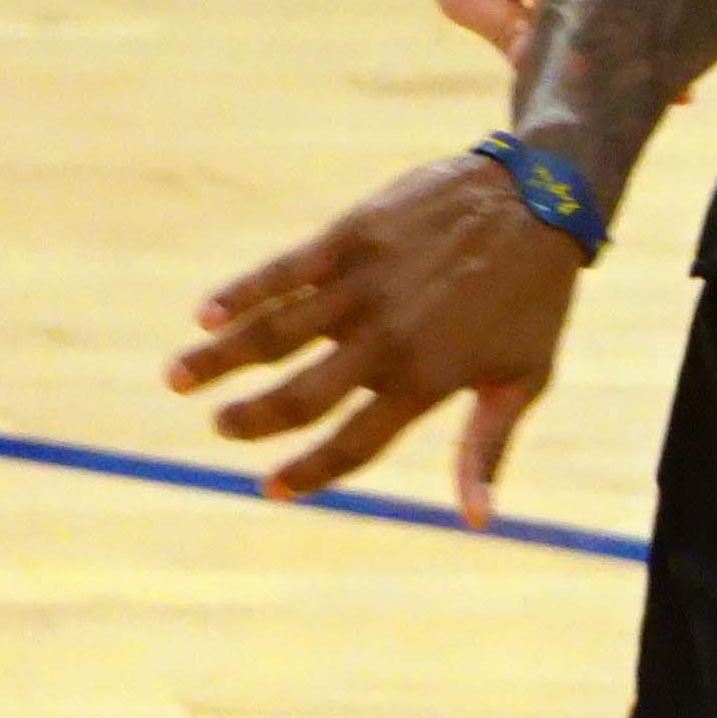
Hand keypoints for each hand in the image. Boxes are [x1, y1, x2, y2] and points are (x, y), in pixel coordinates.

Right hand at [174, 152, 581, 511]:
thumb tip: (476, 521)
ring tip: (176, 379)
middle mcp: (387, 336)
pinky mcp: (353, 234)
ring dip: (219, 360)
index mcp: (427, 380)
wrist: (540, 197)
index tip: (271, 489)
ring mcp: (364, 283)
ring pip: (274, 332)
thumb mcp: (524, 378)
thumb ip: (486, 447)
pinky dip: (240, 293)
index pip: (352, 444)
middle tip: (221, 427)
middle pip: (299, 395)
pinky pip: (284, 269)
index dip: (308, 473)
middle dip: (252, 420)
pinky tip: (204, 314)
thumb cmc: (535, 298)